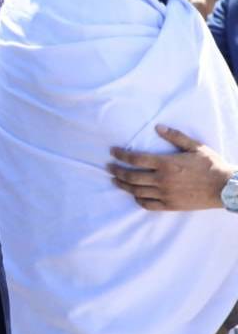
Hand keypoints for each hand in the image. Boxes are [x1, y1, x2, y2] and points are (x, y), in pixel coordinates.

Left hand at [109, 125, 233, 211]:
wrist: (225, 187)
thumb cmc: (211, 165)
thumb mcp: (195, 147)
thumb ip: (176, 137)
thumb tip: (158, 127)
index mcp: (166, 163)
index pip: (135, 159)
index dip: (121, 155)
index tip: (113, 152)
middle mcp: (162, 179)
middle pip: (131, 176)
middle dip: (117, 171)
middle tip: (109, 167)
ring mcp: (165, 194)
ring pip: (136, 191)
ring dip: (123, 185)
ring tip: (115, 180)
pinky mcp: (170, 205)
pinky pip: (148, 204)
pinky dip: (138, 199)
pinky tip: (134, 195)